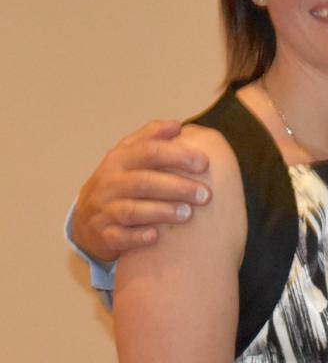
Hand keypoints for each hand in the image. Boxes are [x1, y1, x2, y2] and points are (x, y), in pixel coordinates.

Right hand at [72, 120, 210, 262]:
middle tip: (206, 195)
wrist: (86, 218)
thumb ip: (152, 137)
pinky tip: (156, 237)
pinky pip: (119, 237)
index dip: (178, 156)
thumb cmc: (120, 181)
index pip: (149, 152)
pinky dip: (137, 237)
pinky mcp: (103, 236)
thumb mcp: (130, 154)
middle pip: (144, 182)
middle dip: (177, 187)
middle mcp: (110, 183)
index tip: (205, 163)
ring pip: (132, 210)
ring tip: (189, 214)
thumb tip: (176, 125)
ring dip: (162, 211)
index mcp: (120, 159)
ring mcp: (104, 210)